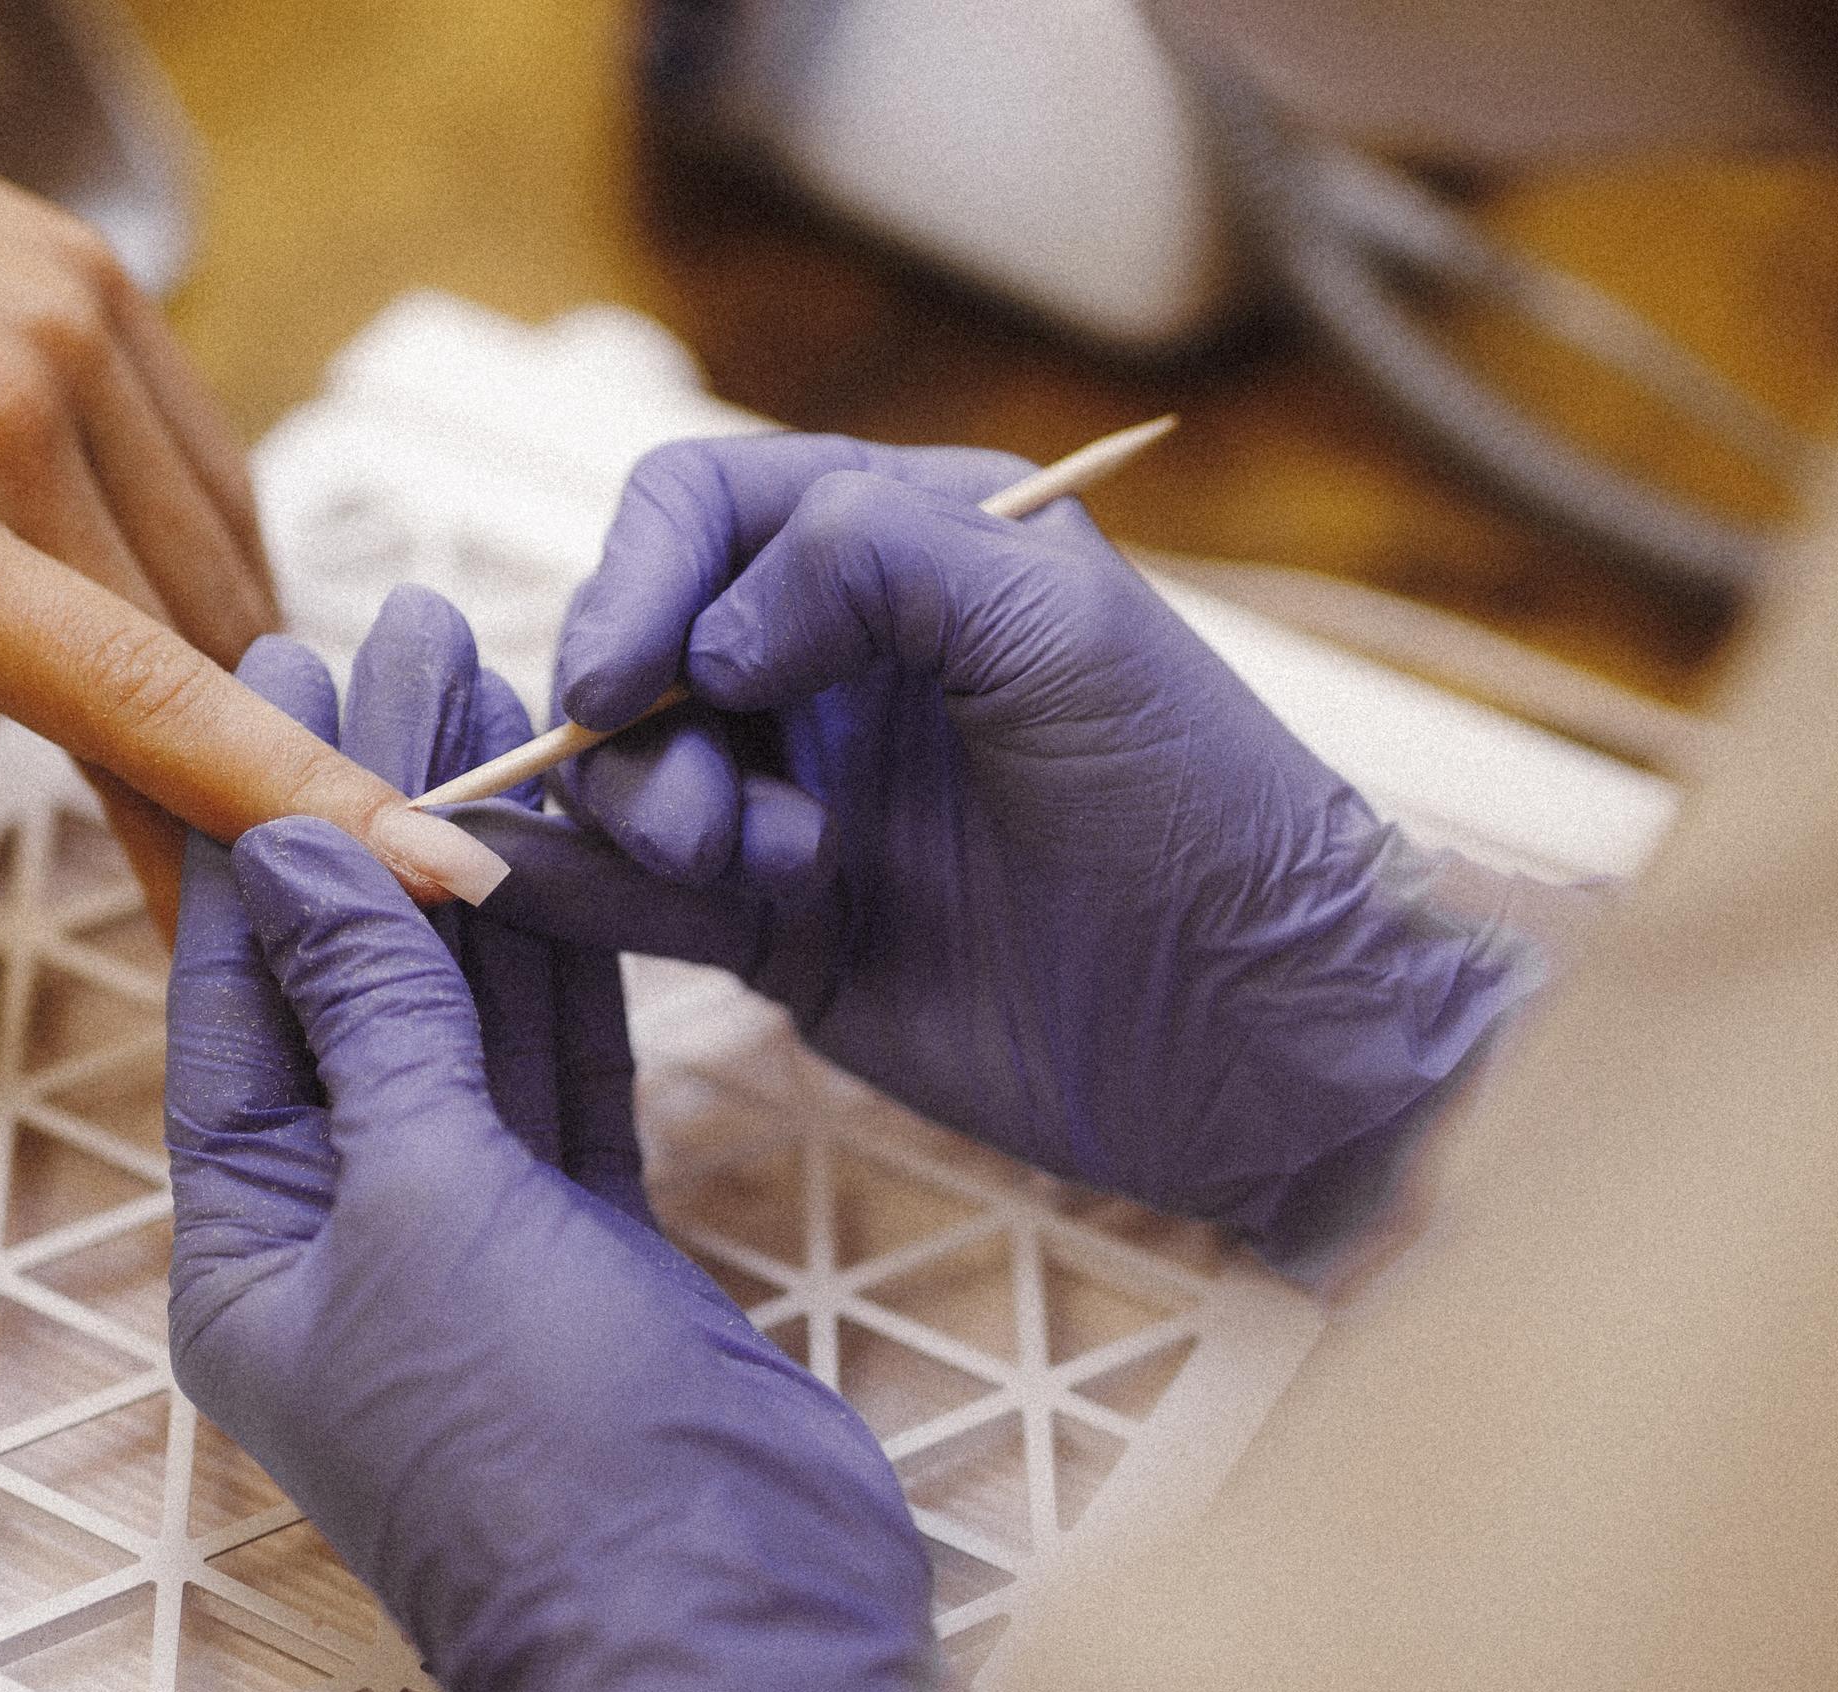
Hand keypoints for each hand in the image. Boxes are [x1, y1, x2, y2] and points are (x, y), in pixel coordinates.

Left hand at [164, 592, 936, 1691]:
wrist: (721, 1622)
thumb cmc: (537, 1457)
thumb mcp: (428, 1210)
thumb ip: (378, 1022)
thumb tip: (311, 858)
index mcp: (248, 1237)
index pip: (239, 980)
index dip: (266, 813)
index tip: (280, 659)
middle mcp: (347, 1223)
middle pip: (358, 969)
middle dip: (379, 799)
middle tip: (404, 628)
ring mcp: (474, 1228)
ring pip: (470, 1002)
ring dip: (480, 859)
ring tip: (493, 695)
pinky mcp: (589, 1234)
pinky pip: (562, 1062)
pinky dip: (570, 957)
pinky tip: (570, 846)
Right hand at [463, 435, 1548, 1267]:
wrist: (1253, 1036)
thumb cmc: (1195, 809)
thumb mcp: (1059, 630)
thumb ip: (876, 561)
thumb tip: (710, 641)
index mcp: (906, 547)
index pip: (701, 509)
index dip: (637, 578)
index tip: (620, 681)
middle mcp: (834, 659)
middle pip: (636, 642)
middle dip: (633, 722)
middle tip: (705, 820)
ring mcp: (799, 792)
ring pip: (626, 772)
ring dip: (656, 818)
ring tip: (776, 872)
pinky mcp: (781, 927)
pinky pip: (637, 895)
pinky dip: (585, 895)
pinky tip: (584, 904)